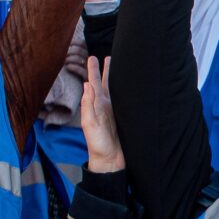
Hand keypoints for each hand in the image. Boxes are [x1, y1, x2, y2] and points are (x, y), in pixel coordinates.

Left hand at [79, 55, 122, 173]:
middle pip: (105, 84)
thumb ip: (88, 106)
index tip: (93, 57)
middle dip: (106, 70)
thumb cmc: (98, 145)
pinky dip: (127, 92)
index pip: (93, 84)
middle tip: (109, 56)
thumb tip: (87, 85)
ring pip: (115, 90)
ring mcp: (115, 112)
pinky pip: (125, 101)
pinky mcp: (124, 118)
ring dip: (116, 78)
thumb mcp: (89, 125)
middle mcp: (105, 106)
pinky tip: (131, 87)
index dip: (93, 71)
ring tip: (120, 66)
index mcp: (95, 106)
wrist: (110, 161)